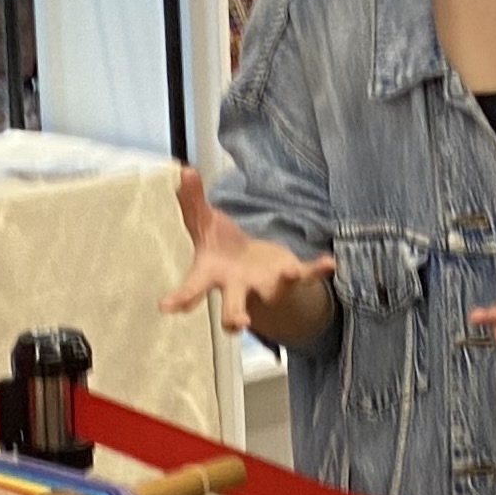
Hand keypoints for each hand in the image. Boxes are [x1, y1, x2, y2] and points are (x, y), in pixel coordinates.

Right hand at [160, 166, 334, 338]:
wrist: (250, 267)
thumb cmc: (221, 248)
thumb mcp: (203, 222)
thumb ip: (192, 200)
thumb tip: (184, 171)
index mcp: (212, 275)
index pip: (194, 288)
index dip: (181, 298)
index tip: (166, 306)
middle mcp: (238, 286)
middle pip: (234, 306)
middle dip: (235, 315)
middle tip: (239, 323)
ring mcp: (265, 284)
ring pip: (272, 292)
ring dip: (280, 282)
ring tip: (286, 271)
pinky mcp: (289, 278)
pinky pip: (305, 276)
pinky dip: (316, 269)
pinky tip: (328, 262)